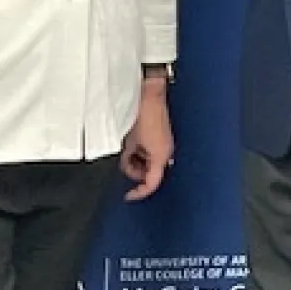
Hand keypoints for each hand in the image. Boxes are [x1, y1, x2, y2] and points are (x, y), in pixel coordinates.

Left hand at [120, 81, 174, 201]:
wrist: (150, 93)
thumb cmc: (144, 114)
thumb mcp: (130, 141)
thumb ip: (128, 158)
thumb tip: (125, 165)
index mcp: (161, 156)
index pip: (151, 184)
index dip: (139, 192)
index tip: (128, 196)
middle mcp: (166, 152)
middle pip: (150, 173)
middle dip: (135, 170)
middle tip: (124, 161)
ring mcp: (165, 144)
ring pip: (149, 162)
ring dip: (136, 159)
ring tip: (127, 146)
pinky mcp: (162, 136)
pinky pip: (151, 150)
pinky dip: (140, 150)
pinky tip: (132, 140)